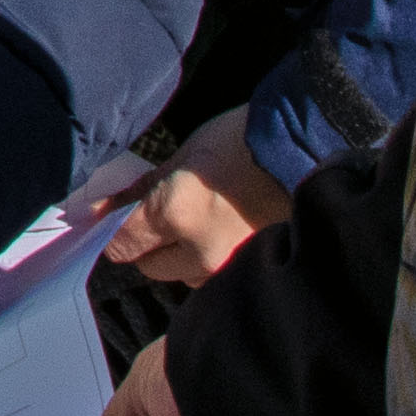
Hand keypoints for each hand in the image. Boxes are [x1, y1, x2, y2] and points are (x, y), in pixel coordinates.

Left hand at [103, 109, 278, 285]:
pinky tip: (217, 231)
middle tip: (157, 212)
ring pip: (180, 275)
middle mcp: (200, 251)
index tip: (108, 215)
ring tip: (196, 220)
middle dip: (146, 242)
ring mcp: (228, 268)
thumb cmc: (246, 140)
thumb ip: (143, 188)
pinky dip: (204, 259)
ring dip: (178, 255)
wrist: (308, 149)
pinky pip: (210, 275)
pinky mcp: (249, 271)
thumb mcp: (186, 154)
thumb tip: (107, 207)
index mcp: (178, 213)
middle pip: (148, 265)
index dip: (109, 229)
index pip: (122, 242)